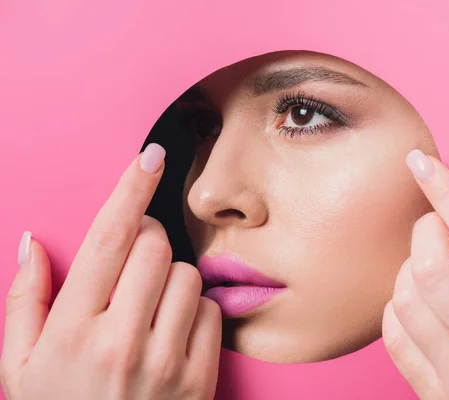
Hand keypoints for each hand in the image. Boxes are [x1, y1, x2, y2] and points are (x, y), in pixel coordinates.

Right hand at [1, 144, 221, 399]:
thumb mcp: (19, 367)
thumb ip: (24, 300)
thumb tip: (33, 242)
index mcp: (73, 330)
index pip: (109, 236)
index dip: (131, 188)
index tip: (150, 156)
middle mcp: (122, 341)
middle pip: (155, 246)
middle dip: (145, 241)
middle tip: (132, 264)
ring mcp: (166, 361)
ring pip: (188, 274)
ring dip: (170, 278)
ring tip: (148, 308)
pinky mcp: (199, 378)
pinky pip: (211, 311)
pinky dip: (194, 310)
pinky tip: (172, 332)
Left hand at [382, 149, 448, 398]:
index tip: (423, 164)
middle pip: (431, 267)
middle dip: (424, 232)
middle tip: (434, 225)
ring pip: (405, 301)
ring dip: (406, 270)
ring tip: (426, 264)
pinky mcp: (433, 396)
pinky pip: (394, 341)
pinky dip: (393, 311)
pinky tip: (412, 304)